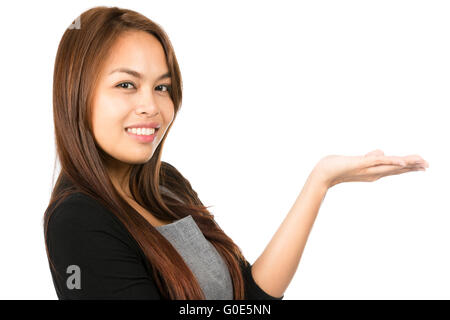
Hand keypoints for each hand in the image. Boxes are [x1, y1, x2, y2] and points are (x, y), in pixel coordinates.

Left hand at [313, 149, 428, 188]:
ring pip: (392, 166)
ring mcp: (368, 169)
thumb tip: (382, 151)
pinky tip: (402, 162)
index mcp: (373, 172)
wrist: (323, 173)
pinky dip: (391, 162)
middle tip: (428, 165)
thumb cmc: (338, 166)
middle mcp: (373, 173)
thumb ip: (371, 156)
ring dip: (407, 164)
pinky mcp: (362, 164)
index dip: (408, 166)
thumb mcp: (358, 160)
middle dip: (413, 166)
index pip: (394, 168)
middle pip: (397, 168)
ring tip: (421, 163)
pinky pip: (379, 163)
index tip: (422, 165)